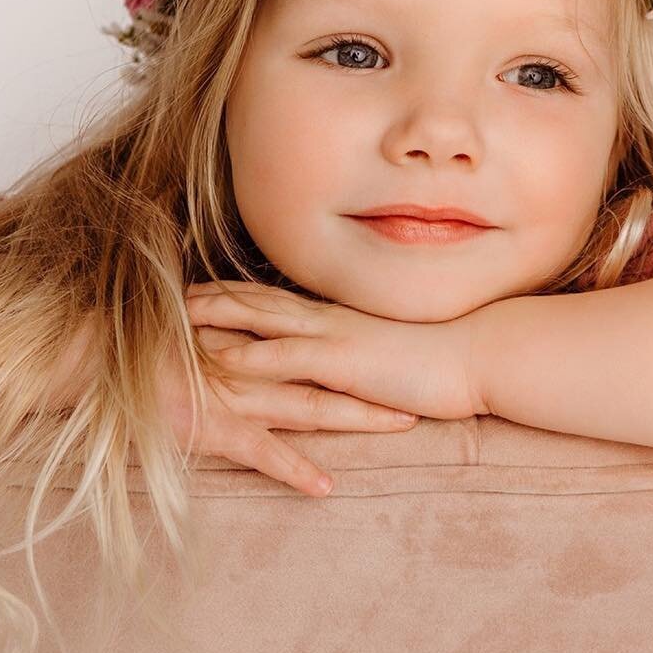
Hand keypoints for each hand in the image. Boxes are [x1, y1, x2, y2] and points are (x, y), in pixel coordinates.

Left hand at [185, 279, 482, 424]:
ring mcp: (333, 338)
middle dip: (216, 298)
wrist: (481, 354)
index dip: (243, 294)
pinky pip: (286, 359)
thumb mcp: (399, 346)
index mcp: (342, 318)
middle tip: (172, 292)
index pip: (282, 301)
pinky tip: (218, 360)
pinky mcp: (341, 363)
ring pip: (263, 323)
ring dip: (219, 319)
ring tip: (176, 317)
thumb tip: (358, 350)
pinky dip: (249, 357)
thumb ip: (372, 344)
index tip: (208, 288)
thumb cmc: (449, 353)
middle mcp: (330, 321)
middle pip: (261, 302)